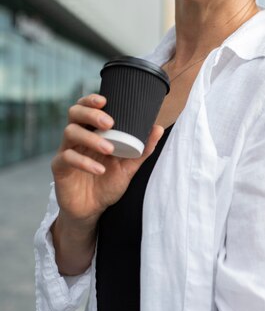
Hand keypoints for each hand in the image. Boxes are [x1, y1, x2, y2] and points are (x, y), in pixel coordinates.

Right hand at [51, 94, 163, 227]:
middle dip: (90, 113)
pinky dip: (84, 162)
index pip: (86, 107)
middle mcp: (77, 138)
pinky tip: (99, 170)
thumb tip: (158, 128)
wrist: (92, 210)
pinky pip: (66, 158)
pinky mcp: (59, 168)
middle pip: (74, 113)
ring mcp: (66, 151)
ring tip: (109, 149)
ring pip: (69, 132)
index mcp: (91, 132)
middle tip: (109, 123)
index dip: (91, 100)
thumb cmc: (108, 183)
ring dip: (91, 138)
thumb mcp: (128, 167)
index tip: (105, 100)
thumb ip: (142, 149)